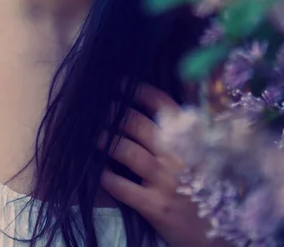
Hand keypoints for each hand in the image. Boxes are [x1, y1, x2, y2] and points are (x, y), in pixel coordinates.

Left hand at [99, 84, 227, 246]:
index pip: (161, 104)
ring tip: (88, 133)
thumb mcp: (205, 155)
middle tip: (93, 104)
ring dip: (103, 139)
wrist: (224, 235)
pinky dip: (105, 176)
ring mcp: (166, 180)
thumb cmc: (210, 190)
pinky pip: (122, 187)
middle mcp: (177, 155)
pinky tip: (95, 169)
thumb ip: (184, 134)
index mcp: (191, 138)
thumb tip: (157, 112)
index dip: (137, 90)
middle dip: (112, 110)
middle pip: (136, 122)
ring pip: (125, 150)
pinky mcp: (155, 206)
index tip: (119, 81)